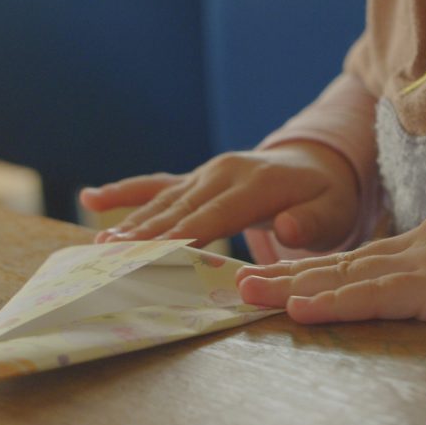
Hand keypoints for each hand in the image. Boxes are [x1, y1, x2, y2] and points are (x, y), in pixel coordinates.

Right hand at [79, 141, 358, 249]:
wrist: (316, 166)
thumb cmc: (326, 198)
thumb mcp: (333, 212)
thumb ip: (312, 223)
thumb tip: (286, 229)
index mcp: (257, 184)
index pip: (215, 215)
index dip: (183, 235)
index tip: (151, 254)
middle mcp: (225, 172)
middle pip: (180, 210)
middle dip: (145, 235)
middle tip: (109, 258)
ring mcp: (207, 172)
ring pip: (164, 201)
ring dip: (131, 223)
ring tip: (99, 247)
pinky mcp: (197, 178)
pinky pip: (158, 184)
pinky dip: (126, 192)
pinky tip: (92, 197)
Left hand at [237, 214, 425, 344]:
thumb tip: (421, 300)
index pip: (361, 257)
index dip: (316, 267)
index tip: (280, 276)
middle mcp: (419, 243)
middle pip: (342, 260)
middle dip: (286, 271)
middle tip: (238, 278)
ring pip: (347, 274)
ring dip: (292, 285)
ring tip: (246, 292)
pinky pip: (376, 297)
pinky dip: (334, 301)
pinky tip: (300, 307)